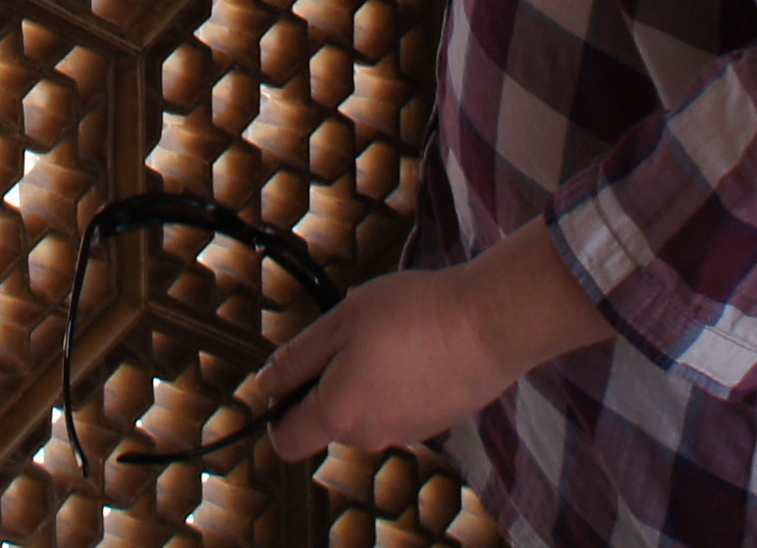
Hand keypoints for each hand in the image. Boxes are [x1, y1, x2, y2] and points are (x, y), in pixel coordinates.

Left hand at [251, 227, 612, 459]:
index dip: (276, 411)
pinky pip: (402, 405)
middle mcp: (370, 436)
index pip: (287, 441)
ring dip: (368, 378)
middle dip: (330, 381)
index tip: (288, 377)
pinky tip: (420, 346)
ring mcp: (407, 433)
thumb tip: (266, 383)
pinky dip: (401, 381)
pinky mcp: (437, 423)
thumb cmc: (414, 315)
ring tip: (393, 333)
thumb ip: (297, 358)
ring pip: (368, 410)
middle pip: (330, 420)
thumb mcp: (340, 321)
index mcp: (339, 414)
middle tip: (352, 333)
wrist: (490, 323)